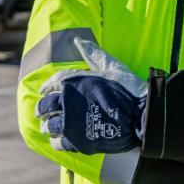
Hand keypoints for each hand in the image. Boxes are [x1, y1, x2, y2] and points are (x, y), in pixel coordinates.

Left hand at [35, 37, 146, 153]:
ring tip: (50, 128)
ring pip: (49, 125)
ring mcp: (71, 122)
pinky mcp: (78, 141)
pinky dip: (57, 142)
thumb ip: (93, 53)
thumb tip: (78, 40)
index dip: (47, 87)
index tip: (43, 91)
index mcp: (74, 81)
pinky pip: (59, 143)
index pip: (52, 83)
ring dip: (48, 126)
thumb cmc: (128, 88)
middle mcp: (68, 101)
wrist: (141, 116)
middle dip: (42, 109)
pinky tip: (61, 140)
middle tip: (42, 112)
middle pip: (45, 105)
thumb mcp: (111, 65)